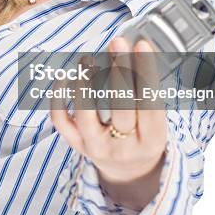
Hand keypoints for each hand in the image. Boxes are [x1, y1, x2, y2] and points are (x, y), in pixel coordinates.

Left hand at [50, 36, 167, 208]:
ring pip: (86, 115)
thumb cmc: (144, 135)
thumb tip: (135, 46)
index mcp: (152, 140)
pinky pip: (61, 122)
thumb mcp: (155, 119)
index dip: (146, 72)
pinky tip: (65, 77)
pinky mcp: (77, 146)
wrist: (129, 172)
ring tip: (87, 59)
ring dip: (85, 83)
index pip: (150, 102)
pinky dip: (59, 98)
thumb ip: (147, 88)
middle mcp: (124, 147)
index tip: (142, 44)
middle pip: (121, 107)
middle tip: (117, 42)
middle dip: (119, 70)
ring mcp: (97, 148)